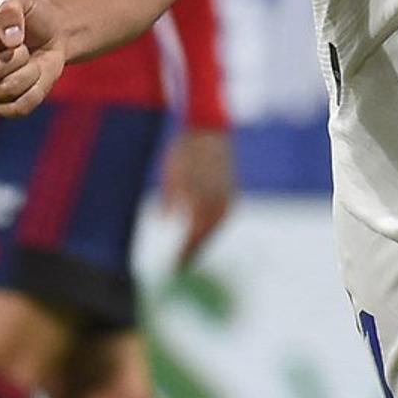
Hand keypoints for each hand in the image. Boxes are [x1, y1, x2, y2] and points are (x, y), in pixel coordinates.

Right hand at [0, 0, 65, 117]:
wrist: (53, 32)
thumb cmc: (29, 14)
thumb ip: (9, 8)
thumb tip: (10, 40)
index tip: (7, 30)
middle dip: (14, 56)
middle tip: (23, 46)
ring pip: (6, 90)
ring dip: (29, 70)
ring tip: (30, 58)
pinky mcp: (3, 107)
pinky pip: (19, 107)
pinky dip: (37, 89)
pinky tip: (35, 75)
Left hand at [161, 128, 236, 269]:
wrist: (209, 128)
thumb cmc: (185, 148)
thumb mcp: (170, 172)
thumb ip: (169, 197)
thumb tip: (164, 221)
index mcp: (202, 199)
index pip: (193, 237)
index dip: (183, 255)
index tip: (174, 269)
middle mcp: (218, 200)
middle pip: (207, 236)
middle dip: (195, 252)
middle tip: (182, 265)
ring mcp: (228, 195)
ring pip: (217, 227)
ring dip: (206, 241)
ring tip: (193, 251)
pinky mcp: (232, 189)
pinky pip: (224, 216)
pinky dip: (214, 227)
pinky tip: (206, 230)